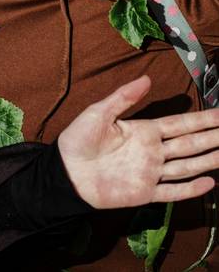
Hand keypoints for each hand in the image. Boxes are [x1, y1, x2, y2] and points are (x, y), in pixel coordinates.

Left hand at [58, 75, 218, 208]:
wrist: (67, 172)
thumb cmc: (79, 139)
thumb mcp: (99, 112)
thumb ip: (124, 97)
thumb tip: (146, 78)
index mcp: (142, 131)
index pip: (179, 124)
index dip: (200, 119)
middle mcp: (152, 151)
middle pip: (189, 144)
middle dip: (211, 137)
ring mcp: (151, 172)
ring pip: (187, 166)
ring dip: (208, 160)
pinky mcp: (146, 192)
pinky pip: (173, 191)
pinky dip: (191, 188)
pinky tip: (210, 183)